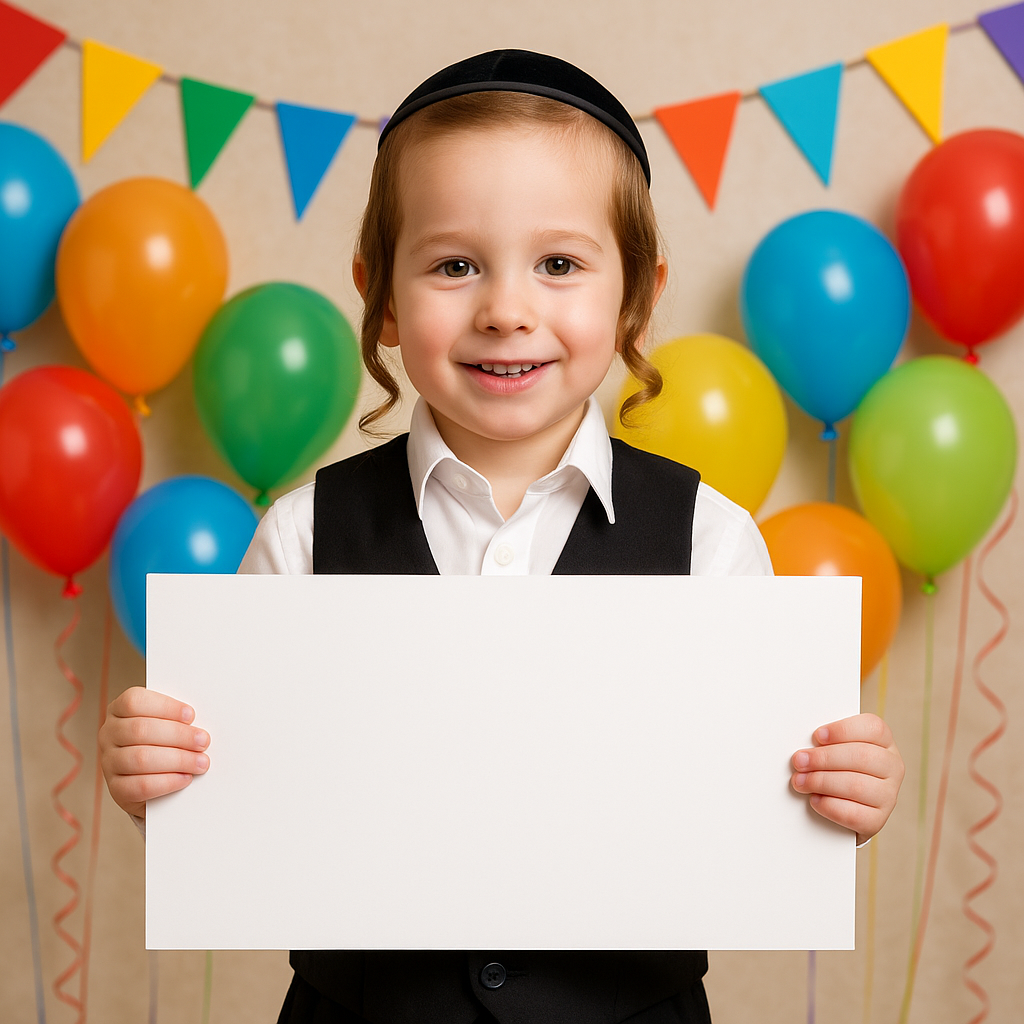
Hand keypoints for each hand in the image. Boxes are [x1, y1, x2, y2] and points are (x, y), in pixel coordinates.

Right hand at [99, 686, 209, 819]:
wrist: (153, 780)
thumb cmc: (164, 742)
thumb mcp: (166, 724)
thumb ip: (177, 719)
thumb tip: (199, 725)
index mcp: (119, 710)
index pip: (135, 702)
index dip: (165, 707)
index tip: (191, 715)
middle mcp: (109, 734)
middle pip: (140, 730)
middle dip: (178, 735)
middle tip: (203, 741)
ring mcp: (109, 762)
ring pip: (140, 758)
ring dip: (177, 760)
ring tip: (200, 762)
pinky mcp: (116, 789)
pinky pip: (140, 786)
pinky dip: (167, 782)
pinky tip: (185, 778)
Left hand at [790, 713, 904, 843]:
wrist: (844, 806)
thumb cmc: (836, 768)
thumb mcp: (836, 748)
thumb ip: (826, 742)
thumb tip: (806, 747)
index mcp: (884, 742)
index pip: (873, 728)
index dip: (843, 730)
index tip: (817, 736)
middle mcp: (892, 767)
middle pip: (862, 756)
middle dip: (825, 758)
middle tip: (799, 761)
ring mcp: (889, 795)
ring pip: (856, 786)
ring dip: (821, 782)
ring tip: (800, 781)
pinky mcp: (878, 820)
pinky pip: (853, 814)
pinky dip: (829, 806)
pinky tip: (814, 799)